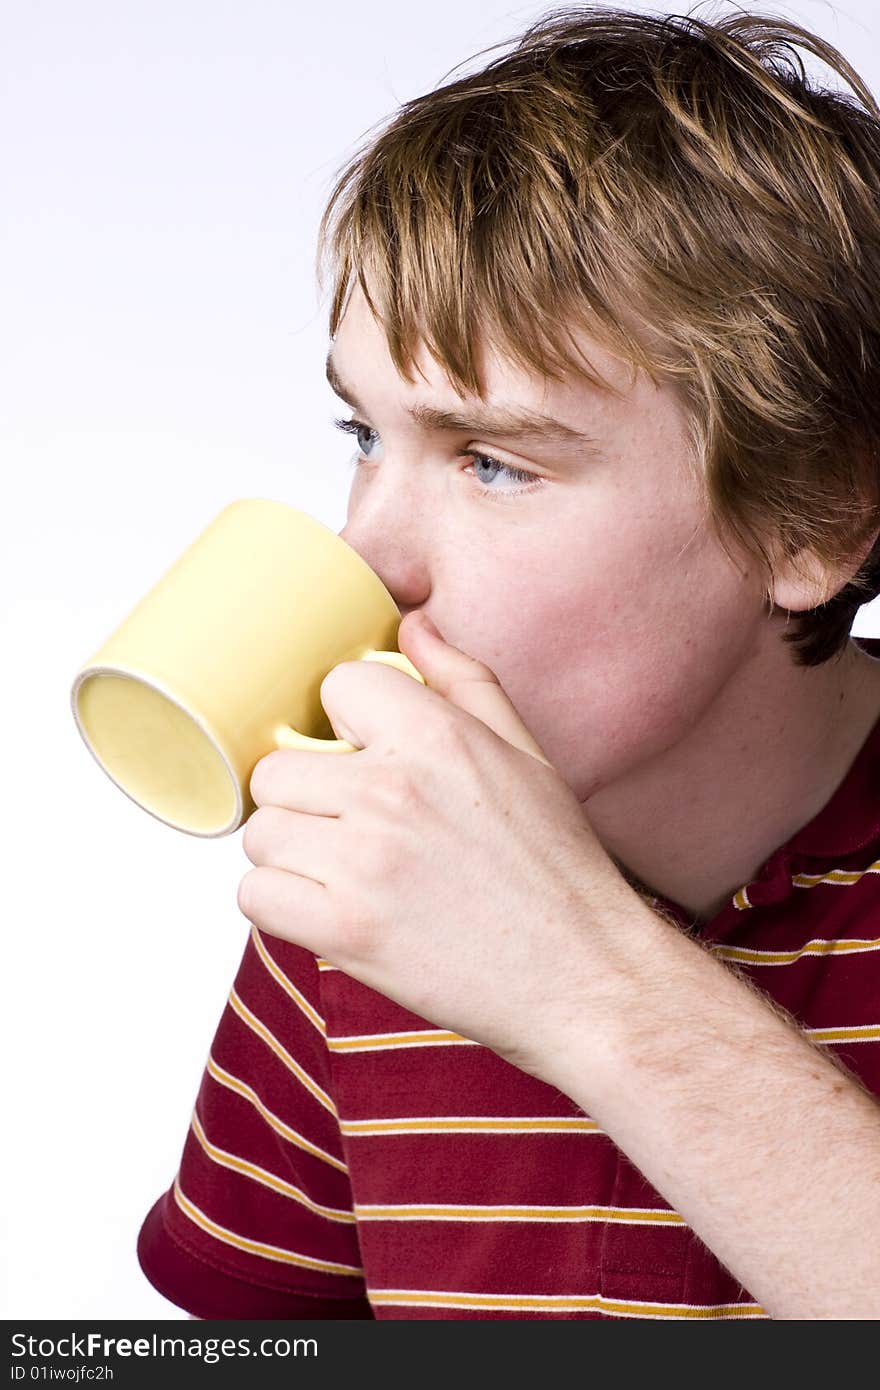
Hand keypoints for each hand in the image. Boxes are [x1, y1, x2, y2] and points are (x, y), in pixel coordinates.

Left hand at [239, 611, 642, 1078]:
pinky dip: (282, 907)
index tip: (369, 762)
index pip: (334, 687)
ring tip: (346, 876)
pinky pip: (255, 896)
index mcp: (437, 736)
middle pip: (277, 769)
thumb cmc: (558, 870)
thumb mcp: (527, 755)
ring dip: (292, 857)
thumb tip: (413, 624)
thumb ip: (463, 682)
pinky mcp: (344, 930)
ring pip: (260, 834)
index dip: (348, 728)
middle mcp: (392, 790)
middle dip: (307, 800)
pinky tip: (331, 911)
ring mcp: (363, 862)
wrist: (584, 976)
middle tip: (352, 832)